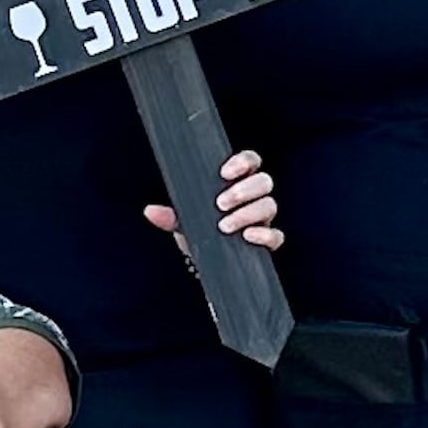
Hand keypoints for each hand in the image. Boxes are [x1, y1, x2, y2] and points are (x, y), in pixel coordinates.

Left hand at [147, 143, 286, 263]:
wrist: (208, 265)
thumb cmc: (199, 234)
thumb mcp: (183, 223)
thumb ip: (170, 217)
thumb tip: (150, 211)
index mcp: (237, 184)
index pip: (250, 162)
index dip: (243, 162)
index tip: (224, 172)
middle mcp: (253, 199)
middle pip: (264, 182)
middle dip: (244, 190)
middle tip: (221, 203)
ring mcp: (262, 220)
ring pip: (270, 205)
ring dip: (248, 213)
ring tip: (225, 225)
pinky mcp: (267, 242)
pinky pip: (276, 236)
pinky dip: (265, 235)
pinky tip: (247, 237)